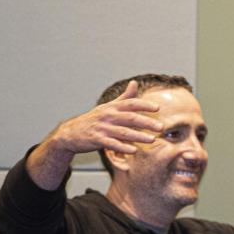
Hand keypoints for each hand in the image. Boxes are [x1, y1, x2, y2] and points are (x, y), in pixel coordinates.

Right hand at [48, 79, 163, 155]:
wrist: (71, 133)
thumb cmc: (94, 120)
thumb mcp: (108, 107)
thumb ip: (124, 98)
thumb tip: (135, 83)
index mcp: (112, 107)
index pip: (130, 104)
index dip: (144, 105)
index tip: (157, 108)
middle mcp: (108, 115)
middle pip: (130, 118)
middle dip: (147, 122)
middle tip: (161, 127)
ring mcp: (102, 128)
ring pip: (123, 132)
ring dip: (139, 136)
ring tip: (152, 139)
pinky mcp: (97, 140)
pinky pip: (112, 144)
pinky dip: (123, 147)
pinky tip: (134, 150)